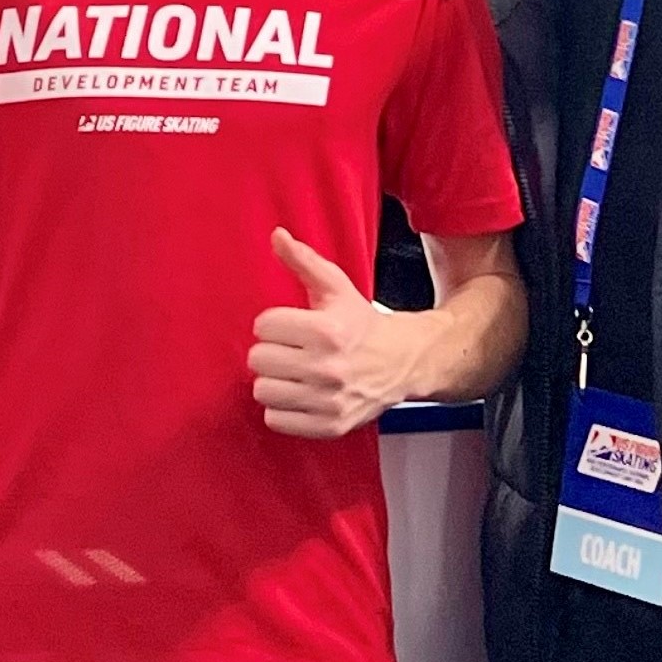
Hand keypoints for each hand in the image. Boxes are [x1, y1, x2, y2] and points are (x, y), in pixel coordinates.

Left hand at [249, 228, 420, 437]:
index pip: (263, 326)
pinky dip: (282, 410)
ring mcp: (329, 401)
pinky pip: (276, 420)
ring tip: (293, 373)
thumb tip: (277, 235)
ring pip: (263, 391)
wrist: (404, 362)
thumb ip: (304, 261)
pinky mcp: (330, 426)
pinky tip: (299, 395)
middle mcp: (328, 368)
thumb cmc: (361, 323)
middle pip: (258, 360)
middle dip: (271, 351)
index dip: (274, 323)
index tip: (291, 326)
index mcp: (327, 330)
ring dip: (274, 381)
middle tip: (291, 350)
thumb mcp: (336, 287)